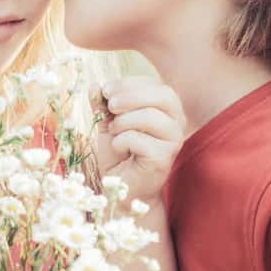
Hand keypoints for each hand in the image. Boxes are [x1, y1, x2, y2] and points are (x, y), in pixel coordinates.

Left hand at [92, 76, 184, 207]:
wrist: (122, 186)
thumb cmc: (119, 152)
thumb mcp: (108, 122)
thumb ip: (103, 104)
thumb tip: (94, 86)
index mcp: (166, 108)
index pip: (154, 84)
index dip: (128, 83)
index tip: (105, 91)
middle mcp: (177, 121)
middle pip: (162, 95)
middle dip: (130, 96)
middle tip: (110, 106)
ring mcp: (174, 140)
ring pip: (150, 116)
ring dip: (123, 122)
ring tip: (114, 132)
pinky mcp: (164, 158)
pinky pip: (140, 140)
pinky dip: (121, 141)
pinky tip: (120, 149)